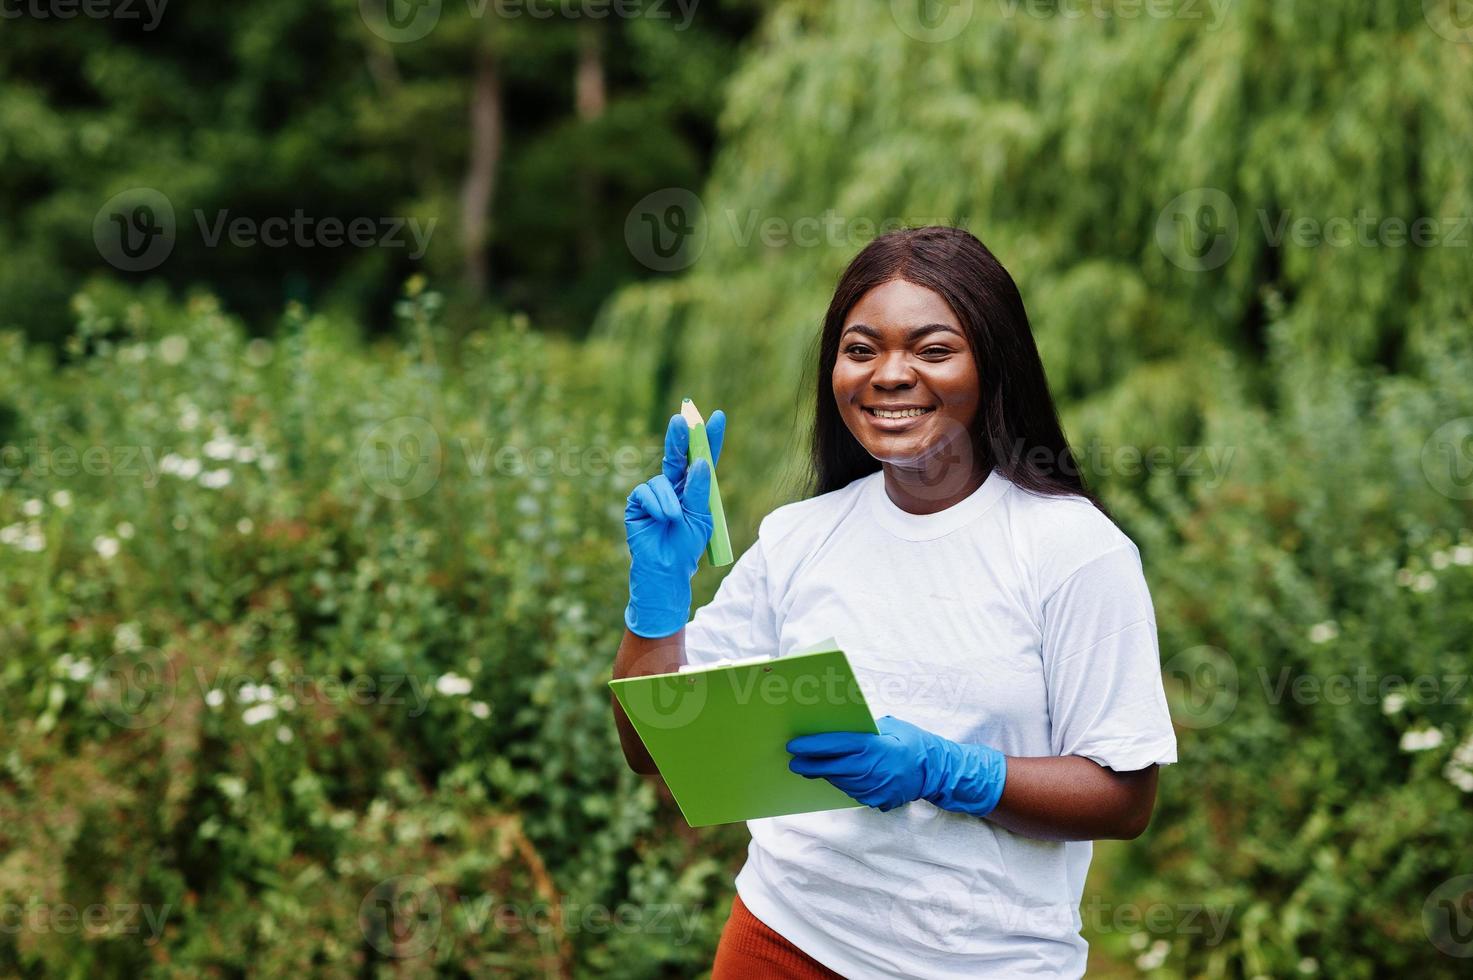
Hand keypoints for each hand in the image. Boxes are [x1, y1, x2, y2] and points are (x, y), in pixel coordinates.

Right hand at [623, 409, 725, 637]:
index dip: (709, 438)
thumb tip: (701, 462)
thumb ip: (700, 491)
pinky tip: (661, 519)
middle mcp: (674, 485)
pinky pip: (646, 492)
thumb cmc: (687, 546)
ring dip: (670, 499)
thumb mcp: (701, 517)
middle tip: (682, 418)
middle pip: (678, 455)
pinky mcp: (637, 502)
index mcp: (694, 488)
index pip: (703, 458)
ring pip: (662, 478)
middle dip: (681, 437)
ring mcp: (654, 493)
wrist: (667, 569)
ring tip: (674, 519)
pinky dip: (656, 505)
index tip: (717, 416)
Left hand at [787, 715, 1006, 815]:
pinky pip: (852, 791)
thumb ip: (867, 729)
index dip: (813, 746)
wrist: (938, 772)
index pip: (836, 746)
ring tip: (809, 766)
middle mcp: (871, 770)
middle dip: (810, 764)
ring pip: (840, 781)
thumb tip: (841, 727)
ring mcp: (873, 789)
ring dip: (824, 774)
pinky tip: (834, 775)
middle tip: (793, 760)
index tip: (794, 745)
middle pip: (832, 768)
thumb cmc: (915, 742)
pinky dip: (842, 782)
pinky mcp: (876, 801)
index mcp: (874, 748)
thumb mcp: (892, 727)